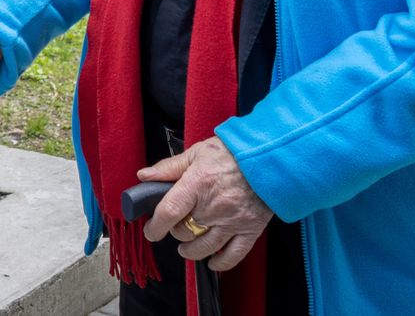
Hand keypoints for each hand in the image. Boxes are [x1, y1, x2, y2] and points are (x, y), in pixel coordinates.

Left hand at [141, 136, 272, 271]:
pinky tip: (212, 261)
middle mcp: (214, 206)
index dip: (155, 226)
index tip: (150, 230)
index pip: (169, 212)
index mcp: (198, 184)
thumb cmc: (233, 152)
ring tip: (186, 246)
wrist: (270, 157)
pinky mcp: (250, 229)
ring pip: (204, 247)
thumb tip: (144, 176)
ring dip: (191, 250)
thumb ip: (169, 167)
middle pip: (184, 231)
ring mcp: (233, 220)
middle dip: (175, 230)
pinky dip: (220, 262)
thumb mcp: (197, 152)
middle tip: (176, 224)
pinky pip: (233, 255)